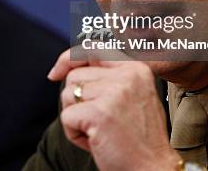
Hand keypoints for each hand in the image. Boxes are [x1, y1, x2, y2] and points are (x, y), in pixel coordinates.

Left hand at [48, 48, 180, 170]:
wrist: (152, 169)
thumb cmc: (137, 137)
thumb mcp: (130, 96)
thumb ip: (106, 76)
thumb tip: (64, 67)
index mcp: (135, 68)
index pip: (91, 49)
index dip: (68, 59)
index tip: (55, 73)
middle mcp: (127, 75)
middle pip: (75, 76)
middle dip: (77, 101)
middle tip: (99, 122)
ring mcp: (114, 93)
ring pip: (68, 95)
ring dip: (76, 118)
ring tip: (99, 131)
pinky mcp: (100, 113)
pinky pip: (67, 116)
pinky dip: (74, 133)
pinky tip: (95, 142)